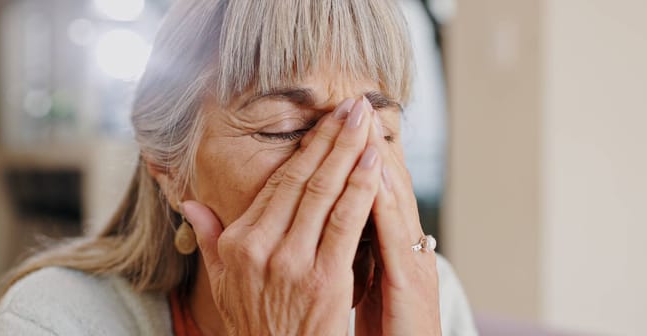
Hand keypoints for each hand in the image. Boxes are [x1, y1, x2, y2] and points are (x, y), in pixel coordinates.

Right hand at [182, 97, 381, 334]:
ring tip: (368, 119)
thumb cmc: (255, 324)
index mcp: (238, 242)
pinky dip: (362, 189)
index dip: (307, 149)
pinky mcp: (324, 279)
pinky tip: (375, 162)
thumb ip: (208, 239)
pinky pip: (346, 224)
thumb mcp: (222, 282)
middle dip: (332, 136)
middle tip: (354, 104)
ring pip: (325, 193)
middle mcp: (261, 247)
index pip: (278, 184)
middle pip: (303, 179)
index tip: (326, 121)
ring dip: (349, 151)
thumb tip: (190, 203)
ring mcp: (292, 262)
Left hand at [355, 107, 441, 334]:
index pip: (370, 189)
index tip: (336, 120)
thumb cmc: (382, 329)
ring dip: (379, 158)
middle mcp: (406, 246)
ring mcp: (413, 263)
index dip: (353, 154)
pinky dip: (387, 202)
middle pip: (386, 184)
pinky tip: (375, 173)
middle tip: (353, 103)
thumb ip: (347, 247)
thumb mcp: (360, 282)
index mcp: (390, 244)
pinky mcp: (413, 286)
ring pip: (396, 200)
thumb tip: (326, 220)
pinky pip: (396, 238)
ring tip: (364, 122)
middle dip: (366, 143)